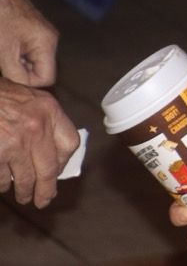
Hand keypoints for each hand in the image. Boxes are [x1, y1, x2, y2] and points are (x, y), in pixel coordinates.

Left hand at [0, 0, 58, 86]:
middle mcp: (49, 41)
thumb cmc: (1, 20)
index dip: (28, 84)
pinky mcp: (32, 31)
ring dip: (17, 65)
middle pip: (41, 70)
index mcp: (47, 45)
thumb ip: (16, 73)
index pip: (46, 78)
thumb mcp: (4, 52)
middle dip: (22, 74)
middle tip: (4, 69)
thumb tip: (21, 88)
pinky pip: (28, 52)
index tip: (10, 79)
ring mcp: (42, 35)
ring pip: (33, 62)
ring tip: (3, 58)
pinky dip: (16, 56)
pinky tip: (4, 51)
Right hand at [0, 77, 79, 207]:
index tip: (58, 170)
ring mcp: (15, 144)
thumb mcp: (31, 98)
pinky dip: (2, 184)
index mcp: (49, 111)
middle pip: (49, 169)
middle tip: (43, 200)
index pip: (70, 143)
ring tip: (22, 196)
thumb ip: (44, 120)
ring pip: (25, 178)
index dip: (65, 161)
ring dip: (23, 191)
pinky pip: (2, 178)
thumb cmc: (0, 95)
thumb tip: (50, 150)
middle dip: (46, 189)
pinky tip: (2, 185)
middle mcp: (37, 128)